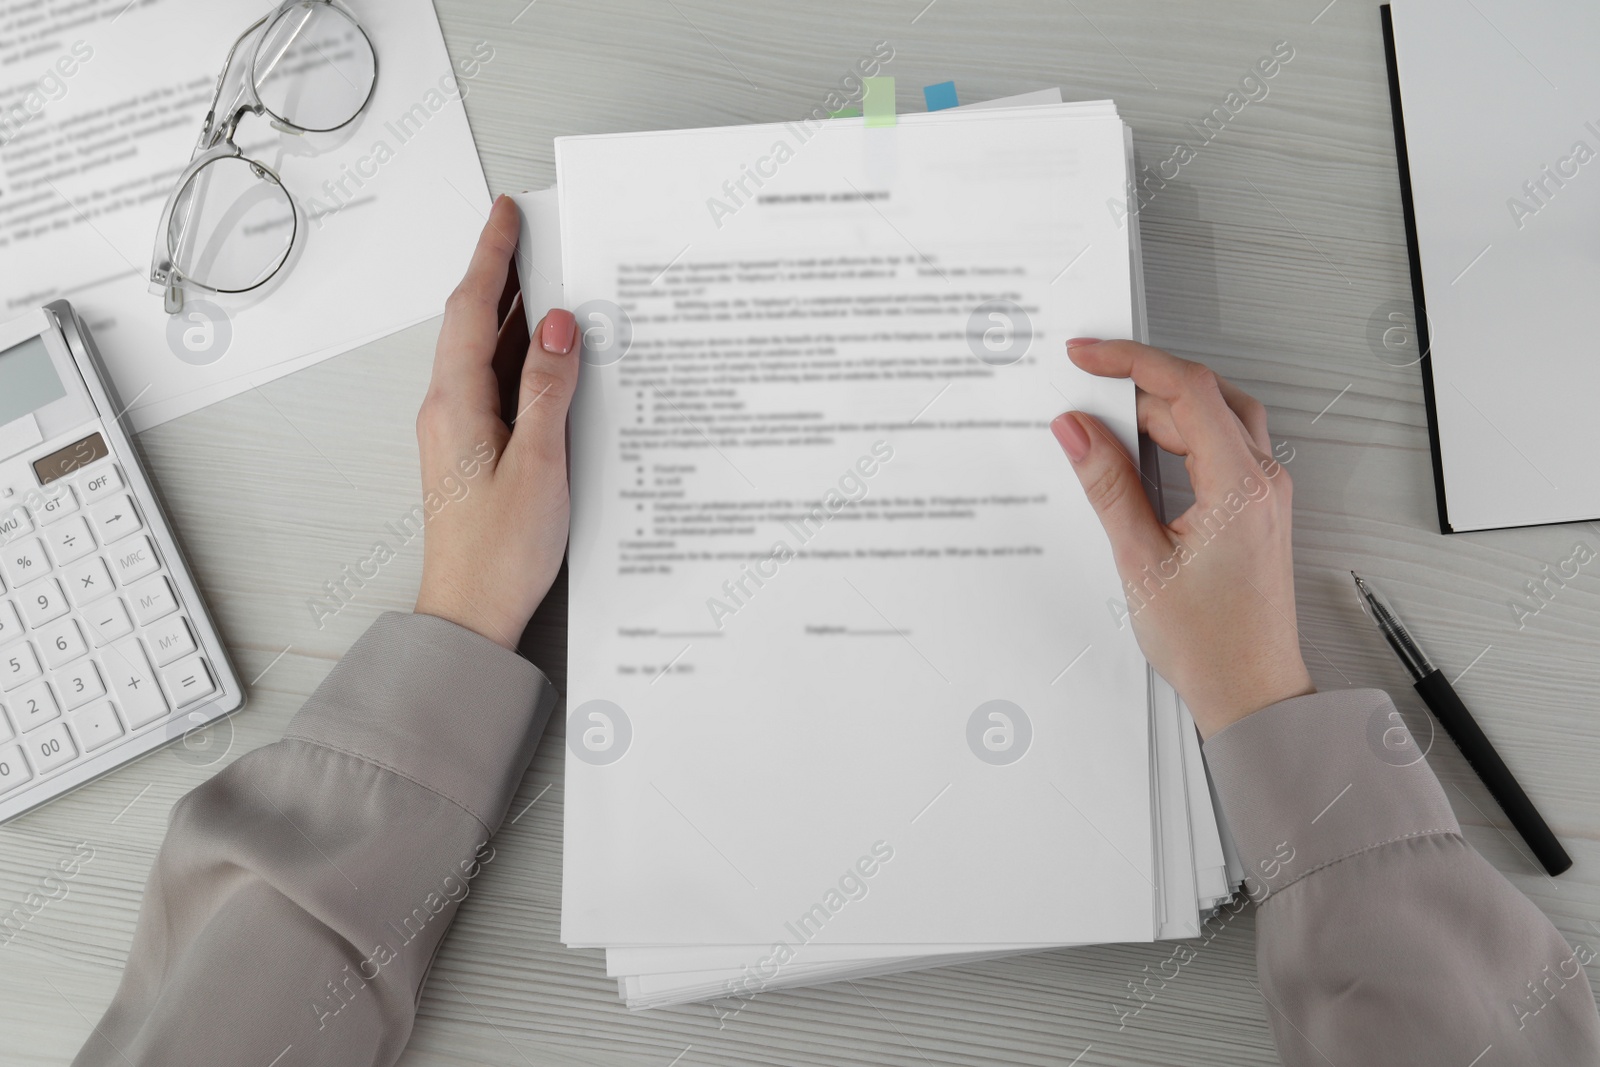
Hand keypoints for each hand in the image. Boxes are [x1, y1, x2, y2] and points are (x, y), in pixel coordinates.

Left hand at [413, 196, 578, 649]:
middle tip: (534, 235)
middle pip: (475, 323)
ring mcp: (459, 431)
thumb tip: (560, 329)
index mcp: (455, 403)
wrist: (470, 615)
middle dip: (504, 274)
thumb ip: (548, 391)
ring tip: (550, 281)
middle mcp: (449, 410)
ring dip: (517, 316)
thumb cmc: (497, 554)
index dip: (492, 255)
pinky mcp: (475, 453)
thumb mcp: (538, 465)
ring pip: (487, 353)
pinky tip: (551, 359)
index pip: (472, 307)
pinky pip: (498, 386)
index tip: (507, 214)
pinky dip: (524, 360)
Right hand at [1050, 339, 1312, 736]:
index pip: (1187, 390)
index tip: (1088, 354)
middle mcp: (1263, 481)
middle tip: (1086, 390)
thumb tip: (1078, 431)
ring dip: (1163, 410)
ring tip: (1108, 422)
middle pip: (1203, 397)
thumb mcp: (1140, 560)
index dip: (1132, 361)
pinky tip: (1142, 457)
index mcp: (1240, 486)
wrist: (1252, 693)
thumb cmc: (1210, 644)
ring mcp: (1264, 494)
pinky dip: (1179, 438)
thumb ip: (1107, 486)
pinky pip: (1221, 448)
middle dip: (1141, 386)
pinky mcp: (1256, 509)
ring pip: (1216, 417)